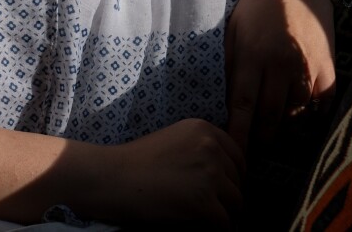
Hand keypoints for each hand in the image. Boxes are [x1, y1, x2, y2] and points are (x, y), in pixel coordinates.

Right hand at [106, 118, 244, 228]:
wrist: (112, 177)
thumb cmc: (135, 162)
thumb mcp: (174, 139)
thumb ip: (199, 148)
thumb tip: (221, 172)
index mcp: (204, 129)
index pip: (238, 155)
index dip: (235, 175)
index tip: (229, 189)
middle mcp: (211, 147)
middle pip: (239, 179)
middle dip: (232, 196)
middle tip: (224, 210)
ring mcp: (209, 174)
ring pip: (237, 202)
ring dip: (230, 215)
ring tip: (221, 224)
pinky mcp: (203, 202)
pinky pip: (226, 223)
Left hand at [225, 0, 335, 153]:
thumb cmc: (258, 5)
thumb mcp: (233, 28)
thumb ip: (231, 64)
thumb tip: (225, 101)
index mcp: (253, 54)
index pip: (244, 104)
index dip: (239, 133)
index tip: (233, 150)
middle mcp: (282, 63)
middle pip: (272, 116)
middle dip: (262, 137)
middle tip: (255, 148)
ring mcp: (308, 66)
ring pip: (297, 112)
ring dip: (285, 125)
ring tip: (276, 129)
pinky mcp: (328, 65)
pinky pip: (322, 102)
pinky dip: (312, 112)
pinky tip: (302, 113)